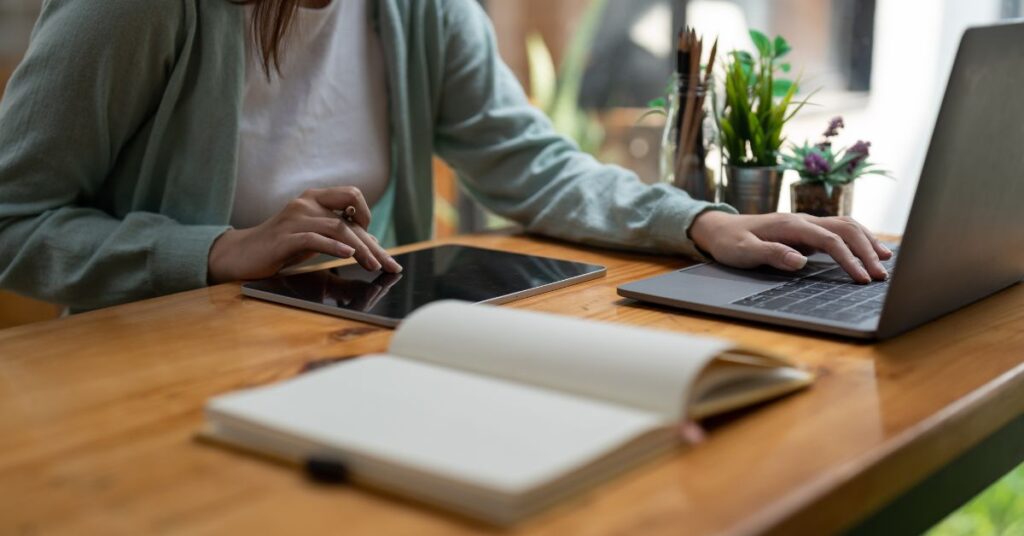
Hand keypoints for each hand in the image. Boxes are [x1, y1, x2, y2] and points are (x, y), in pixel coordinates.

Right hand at [207, 187, 402, 283]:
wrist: (241, 254)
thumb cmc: (280, 246)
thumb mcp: (315, 237)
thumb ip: (339, 235)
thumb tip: (373, 242)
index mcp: (315, 197)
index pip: (353, 198)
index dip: (369, 218)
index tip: (377, 245)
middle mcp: (306, 202)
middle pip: (350, 217)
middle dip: (373, 244)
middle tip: (390, 265)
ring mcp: (295, 219)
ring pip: (338, 228)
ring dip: (360, 249)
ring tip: (373, 266)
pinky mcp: (284, 238)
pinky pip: (314, 239)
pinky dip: (334, 247)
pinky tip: (348, 256)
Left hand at [688, 211, 892, 283]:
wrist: (720, 229)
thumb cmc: (730, 242)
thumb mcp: (744, 252)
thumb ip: (772, 254)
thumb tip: (800, 261)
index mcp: (791, 225)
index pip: (829, 239)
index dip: (848, 258)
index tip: (861, 278)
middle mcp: (803, 220)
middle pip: (845, 229)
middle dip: (866, 250)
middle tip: (881, 275)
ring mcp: (806, 224)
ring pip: (846, 226)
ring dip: (867, 242)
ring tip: (886, 261)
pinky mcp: (807, 231)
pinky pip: (839, 231)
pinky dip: (858, 239)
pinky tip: (870, 250)